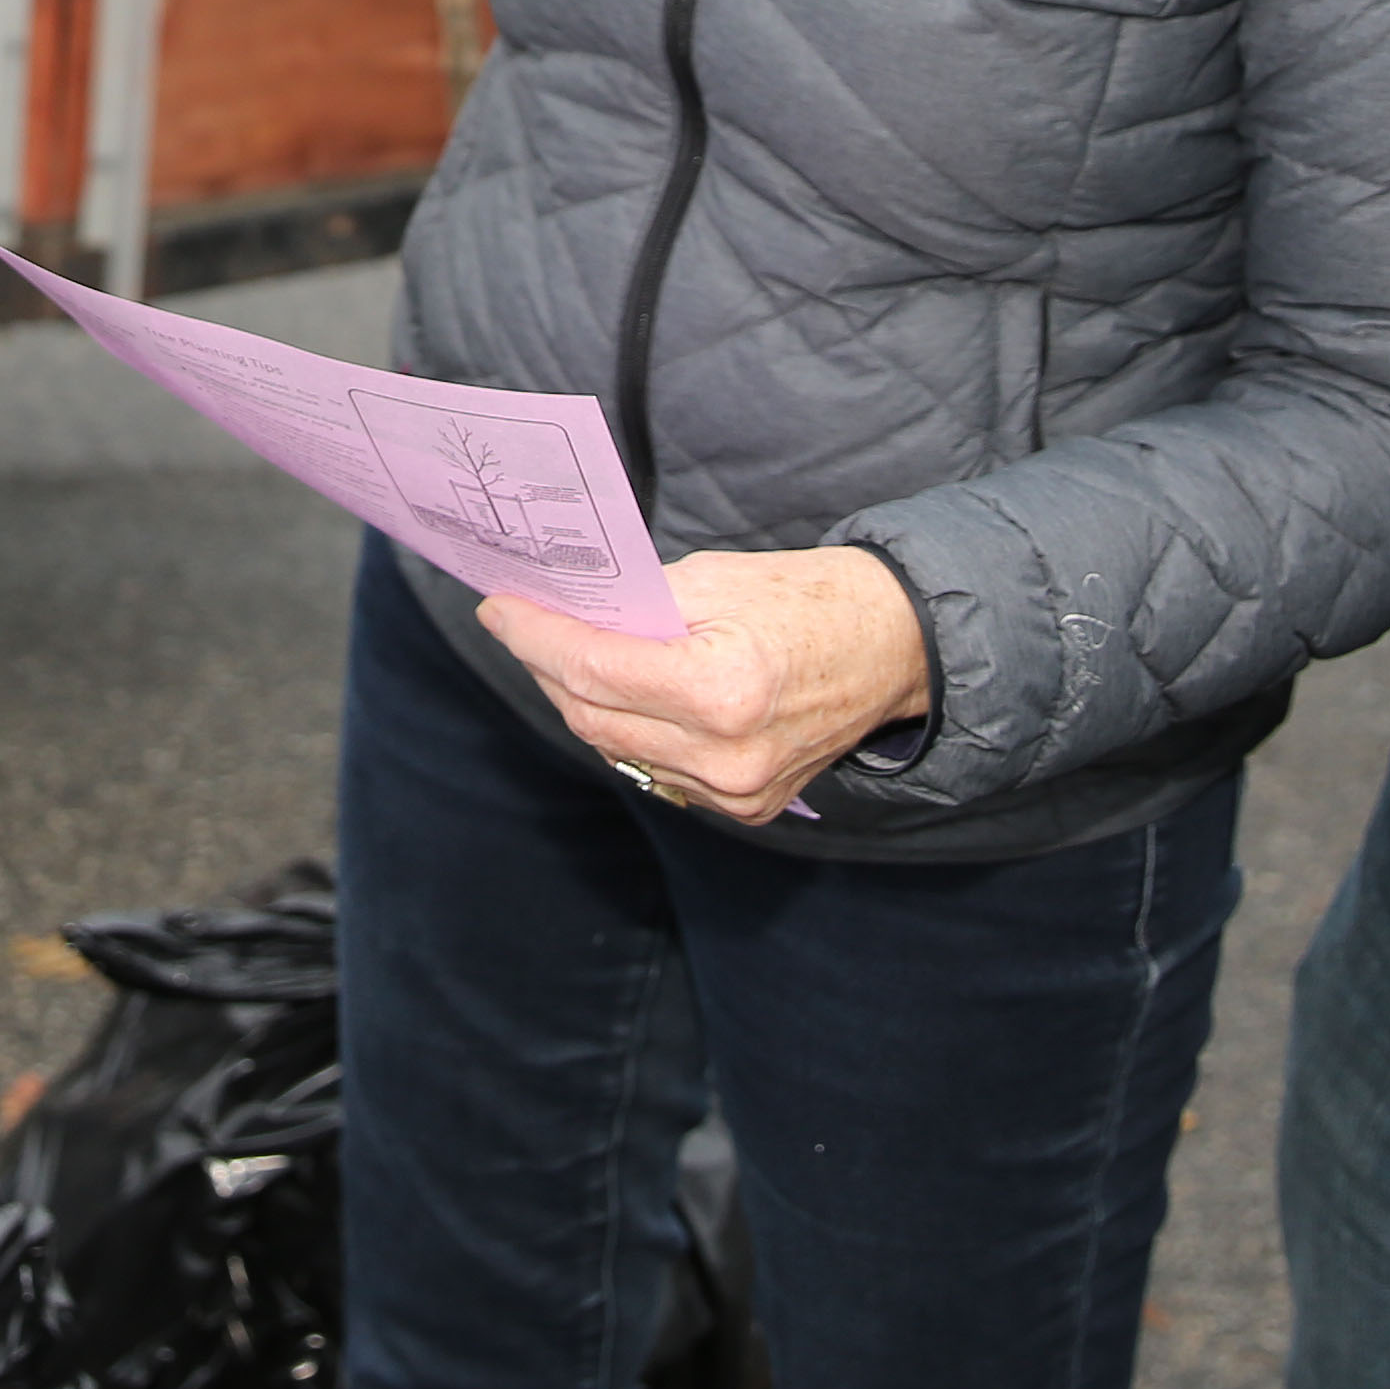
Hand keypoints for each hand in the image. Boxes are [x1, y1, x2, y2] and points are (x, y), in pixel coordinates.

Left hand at [480, 546, 932, 822]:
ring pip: (619, 748)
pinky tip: (620, 694)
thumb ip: (635, 608)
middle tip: (521, 625)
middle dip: (547, 666)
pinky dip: (628, 731)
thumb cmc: (806, 600)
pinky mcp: (746, 807)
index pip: (593, 670)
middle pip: (593, 716)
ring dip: (582, 701)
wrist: (891, 646)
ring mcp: (737, 792)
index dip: (534, 636)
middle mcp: (727, 756)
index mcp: (723, 690)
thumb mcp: (713, 581)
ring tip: (562, 653)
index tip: (498, 608)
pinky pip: (658, 770)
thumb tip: (559, 615)